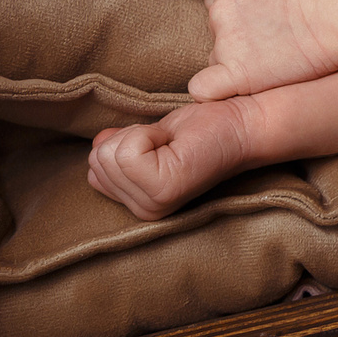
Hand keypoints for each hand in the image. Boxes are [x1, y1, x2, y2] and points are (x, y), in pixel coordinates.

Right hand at [87, 100, 256, 220]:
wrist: (243, 125)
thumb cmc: (202, 129)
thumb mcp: (149, 138)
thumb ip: (120, 149)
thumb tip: (100, 142)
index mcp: (140, 205)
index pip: (94, 168)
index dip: (125, 141)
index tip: (160, 144)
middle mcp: (144, 212)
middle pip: (99, 159)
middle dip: (132, 138)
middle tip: (170, 142)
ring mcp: (154, 204)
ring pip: (110, 153)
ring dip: (141, 134)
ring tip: (173, 142)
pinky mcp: (165, 188)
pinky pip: (127, 149)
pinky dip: (147, 133)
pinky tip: (174, 140)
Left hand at [192, 0, 337, 99]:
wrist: (337, 14)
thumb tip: (246, 6)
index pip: (214, 3)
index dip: (236, 14)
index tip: (261, 19)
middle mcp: (217, 9)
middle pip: (214, 33)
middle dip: (237, 39)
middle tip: (273, 39)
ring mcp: (224, 40)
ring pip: (216, 58)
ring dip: (238, 61)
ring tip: (276, 55)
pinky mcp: (234, 71)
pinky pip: (203, 88)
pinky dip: (215, 90)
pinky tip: (240, 86)